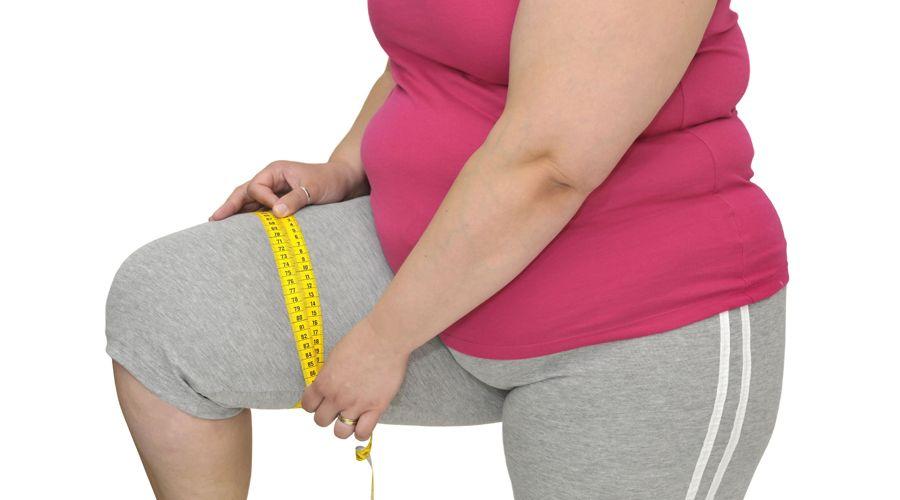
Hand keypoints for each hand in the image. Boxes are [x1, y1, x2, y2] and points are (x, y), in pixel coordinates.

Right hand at [209, 159, 367, 220]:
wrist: (345, 182)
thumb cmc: (330, 180)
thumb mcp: (313, 189)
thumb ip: (295, 199)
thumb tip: (276, 213)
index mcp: (275, 171)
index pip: (256, 187)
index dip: (262, 200)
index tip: (276, 213)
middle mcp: (272, 180)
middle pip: (244, 193)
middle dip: (230, 206)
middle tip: (214, 220)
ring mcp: (275, 192)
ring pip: (251, 203)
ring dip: (238, 215)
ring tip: (221, 228)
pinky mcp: (282, 203)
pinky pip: (262, 212)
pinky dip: (253, 221)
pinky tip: (244, 232)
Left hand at [300, 316, 410, 440]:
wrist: (385, 338)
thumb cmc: (362, 339)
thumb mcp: (335, 355)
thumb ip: (329, 375)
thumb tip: (328, 385)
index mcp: (324, 382)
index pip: (308, 405)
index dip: (314, 404)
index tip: (321, 402)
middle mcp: (336, 396)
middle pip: (321, 421)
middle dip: (328, 415)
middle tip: (337, 408)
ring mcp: (355, 404)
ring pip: (339, 432)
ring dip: (342, 427)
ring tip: (350, 417)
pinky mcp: (375, 408)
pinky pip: (362, 433)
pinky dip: (361, 432)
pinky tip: (364, 422)